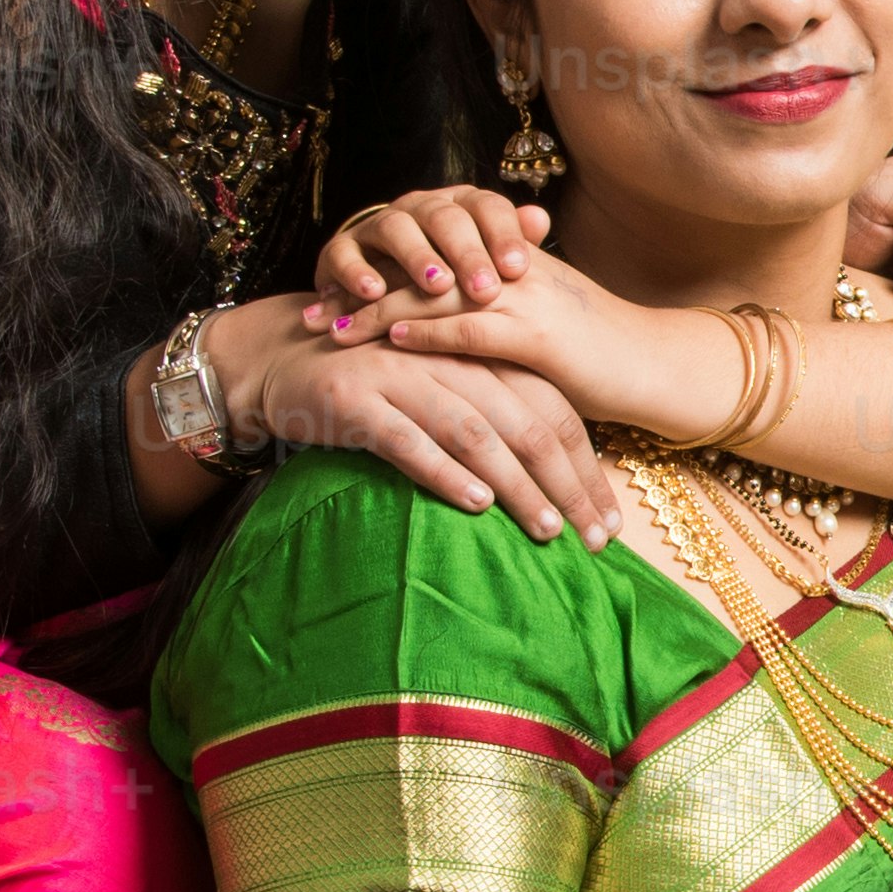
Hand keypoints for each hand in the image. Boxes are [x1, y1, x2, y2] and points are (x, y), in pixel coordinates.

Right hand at [243, 337, 613, 540]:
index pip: (550, 408)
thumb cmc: (376, 380)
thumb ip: (493, 412)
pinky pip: (408, 439)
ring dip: (517, 484)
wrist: (282, 355)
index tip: (609, 520)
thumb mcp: (441, 385)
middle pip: (525, 422)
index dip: (585, 465)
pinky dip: (445, 472)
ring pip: (475, 432)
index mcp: (478, 352)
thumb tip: (556, 479)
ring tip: (547, 528)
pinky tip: (475, 504)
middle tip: (595, 539)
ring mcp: (400, 376)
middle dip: (567, 485)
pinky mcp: (355, 400)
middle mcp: (448, 358)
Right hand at [315, 185, 547, 325]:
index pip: (486, 207)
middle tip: (485, 289)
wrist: (377, 301)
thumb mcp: (482, 269)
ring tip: (437, 287)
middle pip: (445, 217)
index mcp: (460, 208)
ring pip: (397, 229)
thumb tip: (541, 218)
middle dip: (466, 253)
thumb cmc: (447, 289)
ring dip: (417, 257)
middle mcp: (418, 209)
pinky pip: (344, 254)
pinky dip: (358, 272)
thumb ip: (511, 245)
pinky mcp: (340, 251)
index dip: (503, 235)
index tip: (519, 270)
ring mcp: (377, 227)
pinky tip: (375, 293)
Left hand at [320, 233, 743, 446]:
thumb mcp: (538, 332)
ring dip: (378, 309)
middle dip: (361, 291)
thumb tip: (442, 344)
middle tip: (309, 314)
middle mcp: (511, 270)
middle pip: (420, 268)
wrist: (657, 365)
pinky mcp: (541, 332)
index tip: (328, 297)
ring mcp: (526, 297)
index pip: (428, 258)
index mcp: (507, 264)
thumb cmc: (598, 357)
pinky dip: (430, 328)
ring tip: (331, 329)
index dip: (375, 275)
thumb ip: (492, 326)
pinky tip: (393, 336)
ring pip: (436, 291)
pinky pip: (474, 324)